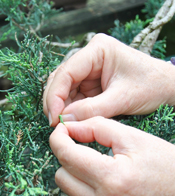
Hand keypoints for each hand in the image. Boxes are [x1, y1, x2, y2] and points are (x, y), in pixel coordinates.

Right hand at [43, 33, 174, 125]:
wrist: (165, 87)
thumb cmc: (151, 86)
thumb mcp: (122, 99)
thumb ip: (92, 110)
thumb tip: (64, 119)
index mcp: (98, 50)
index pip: (66, 72)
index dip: (55, 96)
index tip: (54, 118)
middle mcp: (89, 57)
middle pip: (61, 80)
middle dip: (56, 102)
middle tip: (55, 124)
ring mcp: (88, 70)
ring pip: (63, 88)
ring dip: (61, 107)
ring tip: (63, 123)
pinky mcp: (89, 82)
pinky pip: (73, 95)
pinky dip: (70, 108)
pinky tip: (71, 119)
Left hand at [50, 117, 174, 195]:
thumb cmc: (168, 166)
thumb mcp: (134, 138)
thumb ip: (96, 127)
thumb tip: (68, 128)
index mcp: (112, 180)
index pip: (66, 156)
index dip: (58, 138)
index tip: (61, 130)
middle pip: (62, 176)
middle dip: (68, 158)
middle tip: (84, 148)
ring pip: (73, 192)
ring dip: (80, 176)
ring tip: (103, 169)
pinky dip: (93, 194)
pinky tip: (113, 189)